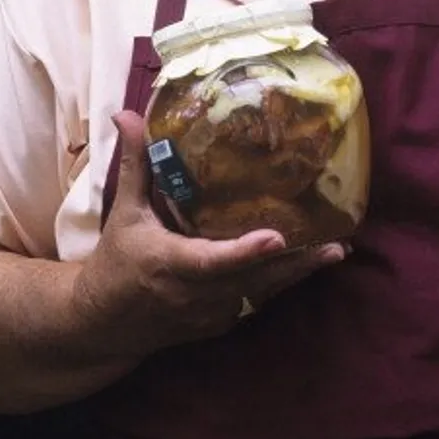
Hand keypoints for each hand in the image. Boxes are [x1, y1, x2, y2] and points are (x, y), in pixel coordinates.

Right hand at [72, 110, 345, 362]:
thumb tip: (126, 114)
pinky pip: (255, 303)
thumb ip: (135, 165)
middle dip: (295, 264)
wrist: (103, 324)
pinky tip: (309, 264)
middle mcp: (194, 294)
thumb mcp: (124, 213)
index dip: (245, 252)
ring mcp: (209, 314)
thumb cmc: (115, 261)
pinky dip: (281, 285)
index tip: (277, 237)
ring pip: (260, 294)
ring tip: (335, 251)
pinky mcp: (219, 323)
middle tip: (334, 246)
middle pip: (252, 280)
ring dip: (298, 274)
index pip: (212, 260)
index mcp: (170, 263)